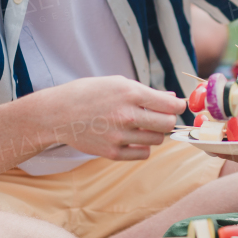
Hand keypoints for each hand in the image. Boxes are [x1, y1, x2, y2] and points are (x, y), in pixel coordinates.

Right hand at [42, 76, 185, 160]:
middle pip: (168, 124)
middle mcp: (127, 115)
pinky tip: (134, 138)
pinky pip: (143, 154)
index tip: (177, 105)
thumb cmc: (89, 93)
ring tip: (142, 126)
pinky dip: (143, 147)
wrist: (59, 113)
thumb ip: (145, 92)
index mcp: (130, 93)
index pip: (170, 105)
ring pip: (157, 140)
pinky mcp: (113, 153)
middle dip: (168, 119)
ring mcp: (120, 136)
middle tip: (161, 116)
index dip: (178, 105)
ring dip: (155, 133)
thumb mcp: (117, 83)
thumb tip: (171, 99)